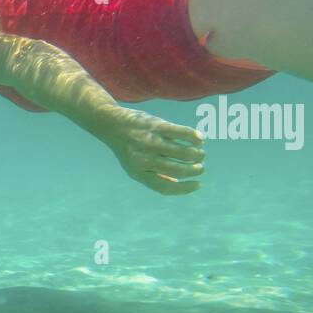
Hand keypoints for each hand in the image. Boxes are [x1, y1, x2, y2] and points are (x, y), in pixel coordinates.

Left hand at [88, 107, 205, 194]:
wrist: (112, 124)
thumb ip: (154, 177)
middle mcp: (144, 158)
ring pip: (183, 152)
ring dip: (197, 154)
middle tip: (200, 167)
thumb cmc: (129, 149)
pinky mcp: (156, 126)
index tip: (198, 184)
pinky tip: (200, 139)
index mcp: (139, 172)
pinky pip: (181, 133)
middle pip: (177, 170)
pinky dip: (194, 137)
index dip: (184, 188)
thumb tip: (178, 185)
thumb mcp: (135, 168)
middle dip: (195, 170)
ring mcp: (151, 141)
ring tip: (200, 153)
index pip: (165, 187)